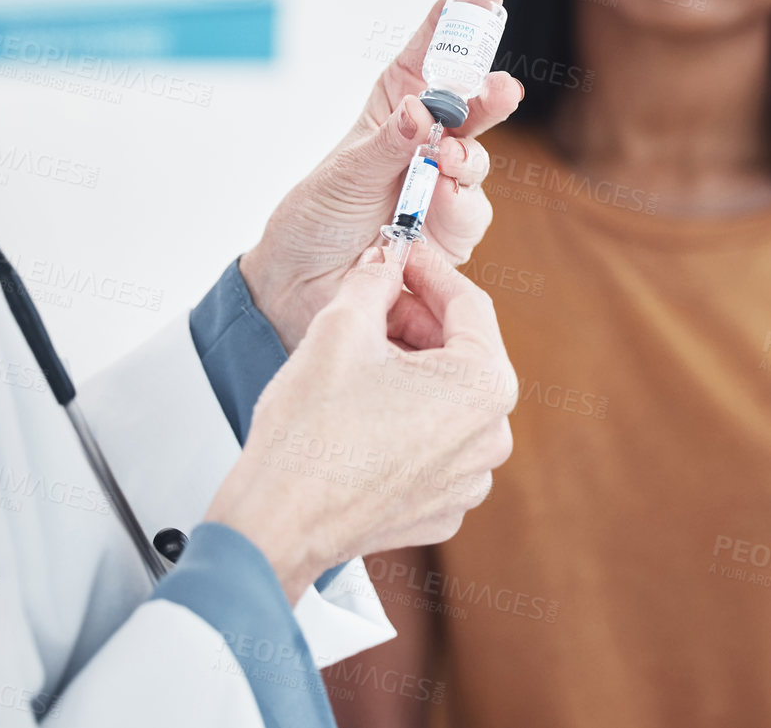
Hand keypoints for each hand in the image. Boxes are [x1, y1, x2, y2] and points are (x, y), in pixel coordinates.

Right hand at [205, 241, 515, 603]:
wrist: (278, 522)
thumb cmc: (311, 431)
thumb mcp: (340, 326)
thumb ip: (374, 277)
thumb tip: (385, 257)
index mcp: (485, 386)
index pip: (468, 303)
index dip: (429, 268)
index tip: (402, 249)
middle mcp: (491, 436)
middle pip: (461, 353)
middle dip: (417, 318)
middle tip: (374, 295)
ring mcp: (469, 479)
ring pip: (447, 399)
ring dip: (411, 368)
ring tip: (360, 351)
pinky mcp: (441, 508)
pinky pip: (433, 444)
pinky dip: (406, 417)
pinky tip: (362, 406)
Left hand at [239, 0, 523, 350]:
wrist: (302, 286)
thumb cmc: (317, 216)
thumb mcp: (343, 173)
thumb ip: (387, 143)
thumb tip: (420, 109)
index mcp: (398, 107)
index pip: (432, 52)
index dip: (458, 18)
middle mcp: (428, 140)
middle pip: (471, 105)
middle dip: (489, 96)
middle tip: (500, 90)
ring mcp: (444, 186)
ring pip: (479, 161)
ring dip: (467, 159)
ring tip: (444, 163)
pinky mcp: (452, 233)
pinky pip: (472, 213)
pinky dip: (457, 207)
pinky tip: (435, 207)